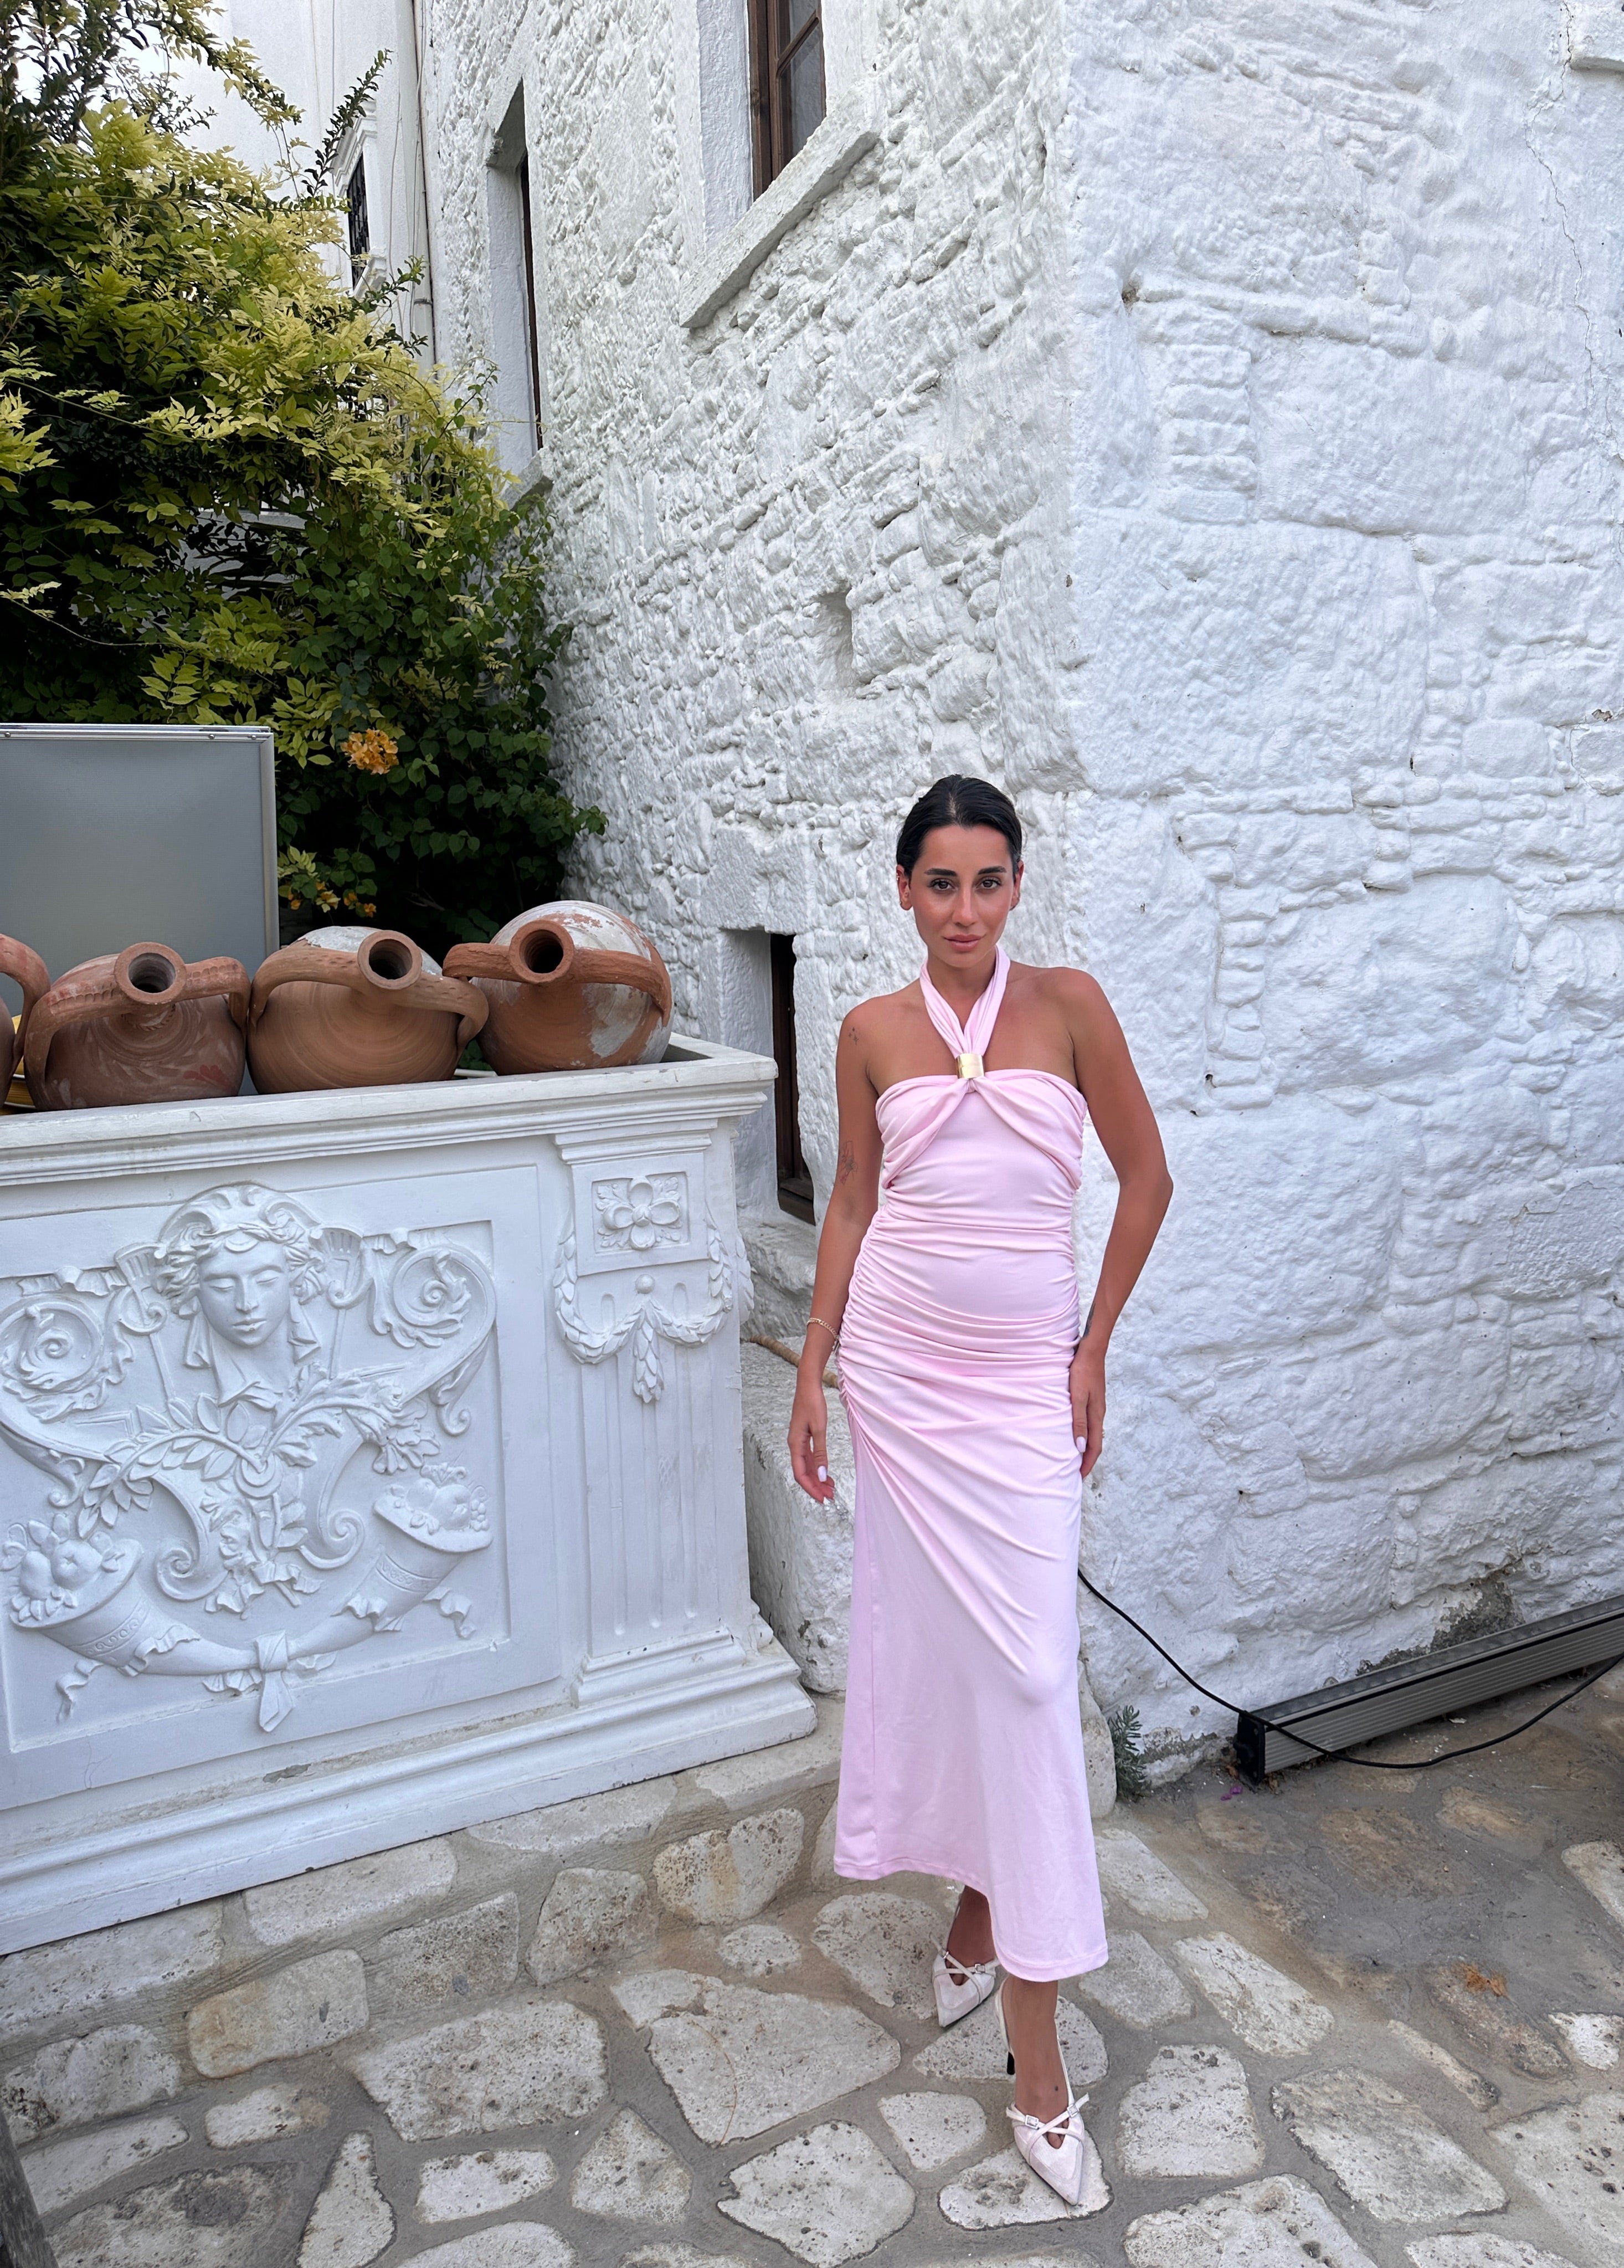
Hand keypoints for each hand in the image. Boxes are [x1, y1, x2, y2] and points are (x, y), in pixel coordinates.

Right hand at [789, 1374, 833, 1502]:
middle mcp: (795, 1445)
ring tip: (830, 1487)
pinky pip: (809, 1457)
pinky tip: (825, 1472)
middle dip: (815, 1486)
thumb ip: (820, 1453)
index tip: (822, 1498)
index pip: (800, 1474)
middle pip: (803, 1472)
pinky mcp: (804, 1437)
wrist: (808, 1385)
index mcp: (795, 1445)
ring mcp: (799, 1441)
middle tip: (830, 1496)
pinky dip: (817, 1467)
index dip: (811, 1488)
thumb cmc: (812, 1403)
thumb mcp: (819, 1429)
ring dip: (817, 1478)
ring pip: (806, 1466)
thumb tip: (821, 1474)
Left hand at [1069, 1340, 1105, 1478]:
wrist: (1091, 1351)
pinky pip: (1089, 1423)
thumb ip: (1078, 1422)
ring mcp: (1096, 1407)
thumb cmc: (1082, 1372)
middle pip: (1095, 1443)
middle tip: (1075, 1473)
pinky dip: (1083, 1434)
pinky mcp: (1092, 1400)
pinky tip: (1074, 1433)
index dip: (1088, 1463)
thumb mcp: (1077, 1397)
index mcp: (1096, 1416)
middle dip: (1087, 1460)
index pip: (1094, 1447)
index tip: (1079, 1477)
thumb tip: (1081, 1447)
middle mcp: (1098, 1414)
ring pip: (1092, 1433)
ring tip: (1074, 1457)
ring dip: (1085, 1448)